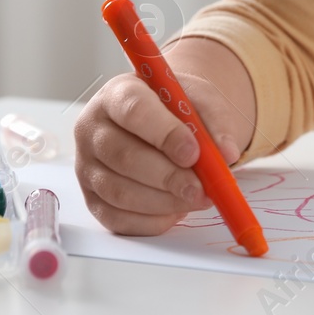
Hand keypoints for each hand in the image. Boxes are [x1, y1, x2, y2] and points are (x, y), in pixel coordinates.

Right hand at [73, 69, 247, 235]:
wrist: (163, 120)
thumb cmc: (176, 108)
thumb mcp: (199, 100)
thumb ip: (214, 121)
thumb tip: (227, 154)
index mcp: (117, 94)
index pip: (133, 111)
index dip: (163, 134)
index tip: (193, 153)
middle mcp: (92, 128)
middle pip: (123, 157)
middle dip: (167, 177)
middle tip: (202, 189)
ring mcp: (86, 166)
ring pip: (119, 192)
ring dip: (164, 202)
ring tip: (196, 198)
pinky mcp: (92, 198)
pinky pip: (118, 219)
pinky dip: (151, 221)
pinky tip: (176, 210)